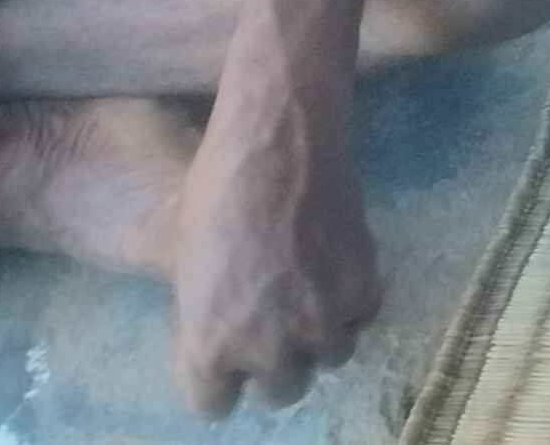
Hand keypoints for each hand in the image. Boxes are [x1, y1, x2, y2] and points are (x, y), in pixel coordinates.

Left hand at [168, 72, 379, 414]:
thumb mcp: (187, 268)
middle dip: (277, 360)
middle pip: (280, 391)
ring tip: (313, 288)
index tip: (230, 350)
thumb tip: (229, 336)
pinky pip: (362, 316)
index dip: (223, 375)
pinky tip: (338, 265)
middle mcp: (266, 350)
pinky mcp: (361, 291)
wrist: (277, 144)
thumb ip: (208, 321)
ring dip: (321, 331)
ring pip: (329, 357)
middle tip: (276, 318)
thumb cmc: (213, 194)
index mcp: (209, 348)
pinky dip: (353, 299)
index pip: (216, 405)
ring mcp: (318, 324)